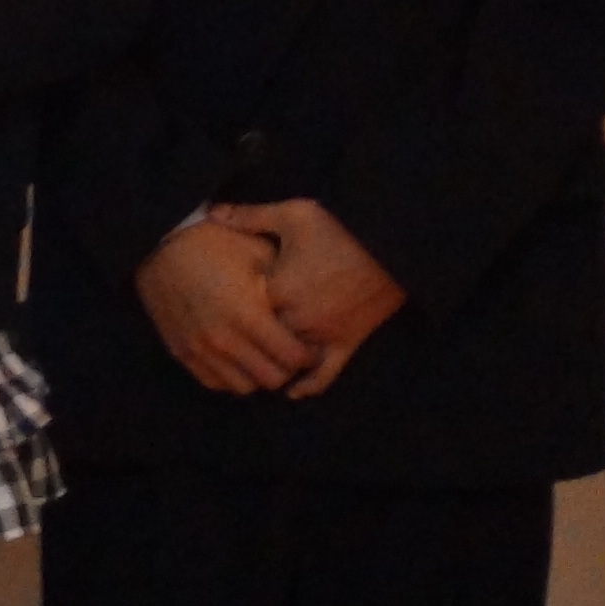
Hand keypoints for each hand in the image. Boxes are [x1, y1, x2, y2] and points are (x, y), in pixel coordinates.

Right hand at [135, 219, 314, 393]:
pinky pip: (215, 382)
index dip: (307, 353)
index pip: (293, 357)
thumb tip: (307, 306)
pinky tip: (235, 357)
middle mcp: (224, 339)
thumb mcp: (255, 250)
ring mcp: (200, 349)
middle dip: (285, 368)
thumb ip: (284, 281)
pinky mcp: (181, 352)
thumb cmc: (211, 244)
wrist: (155, 244)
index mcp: (248, 315)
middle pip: (272, 379)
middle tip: (286, 351)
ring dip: (257, 375)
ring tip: (260, 355)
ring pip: (244, 386)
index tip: (306, 342)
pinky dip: (230, 376)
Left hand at [211, 199, 406, 399]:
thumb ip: (250, 217)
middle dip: (249, 334)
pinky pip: (326, 374)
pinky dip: (309, 386)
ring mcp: (324, 335)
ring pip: (288, 357)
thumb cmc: (340, 229)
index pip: (243, 307)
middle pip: (263, 335)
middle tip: (232, 333)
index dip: (231, 302)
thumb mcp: (293, 215)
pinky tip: (292, 394)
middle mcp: (300, 317)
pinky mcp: (348, 344)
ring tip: (254, 359)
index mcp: (281, 288)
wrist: (393, 246)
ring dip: (273, 358)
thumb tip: (211, 212)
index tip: (221, 297)